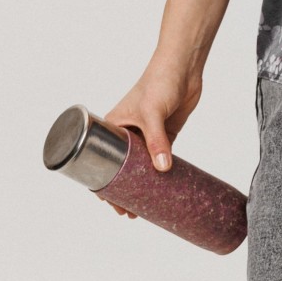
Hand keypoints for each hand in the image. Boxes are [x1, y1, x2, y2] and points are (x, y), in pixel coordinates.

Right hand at [101, 58, 203, 218]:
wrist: (182, 67)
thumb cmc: (158, 82)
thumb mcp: (153, 114)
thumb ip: (158, 141)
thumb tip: (163, 169)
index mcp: (113, 126)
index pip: (100, 159)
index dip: (101, 182)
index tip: (107, 202)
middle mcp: (126, 132)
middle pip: (121, 168)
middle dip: (122, 191)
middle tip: (127, 213)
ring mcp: (146, 135)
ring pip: (140, 167)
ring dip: (141, 186)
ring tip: (143, 209)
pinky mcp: (165, 134)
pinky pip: (160, 159)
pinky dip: (160, 174)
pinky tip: (162, 189)